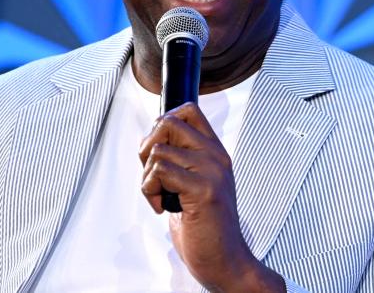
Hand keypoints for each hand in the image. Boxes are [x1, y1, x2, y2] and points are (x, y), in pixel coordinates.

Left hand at [139, 103, 283, 292]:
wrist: (226, 261)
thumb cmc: (206, 228)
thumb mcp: (194, 185)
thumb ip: (181, 160)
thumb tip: (152, 139)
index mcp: (216, 153)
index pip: (189, 111)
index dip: (163, 123)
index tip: (158, 150)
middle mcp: (216, 157)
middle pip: (168, 122)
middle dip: (147, 147)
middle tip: (153, 174)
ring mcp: (211, 172)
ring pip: (159, 149)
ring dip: (147, 176)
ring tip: (160, 196)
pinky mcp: (202, 190)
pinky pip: (160, 170)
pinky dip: (150, 190)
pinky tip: (162, 207)